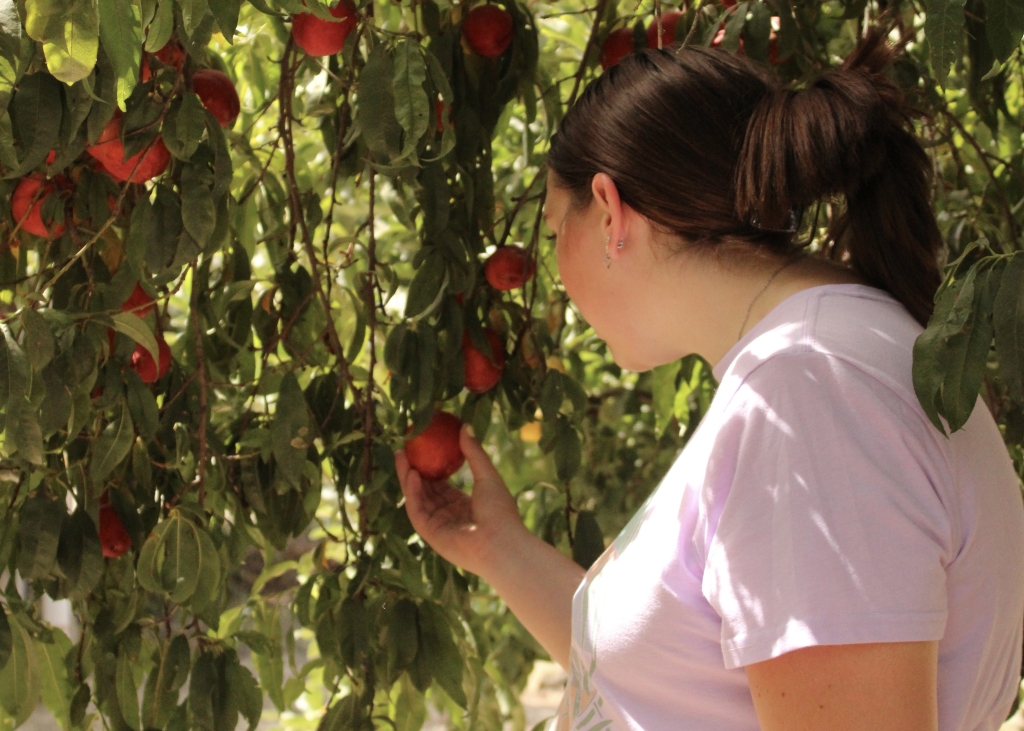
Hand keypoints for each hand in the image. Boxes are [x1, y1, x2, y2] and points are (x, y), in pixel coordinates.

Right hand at [395, 424, 526, 578]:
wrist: (501, 543)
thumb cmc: (500, 511)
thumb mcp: (488, 476)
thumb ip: (475, 453)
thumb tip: (465, 426)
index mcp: (464, 507)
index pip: (442, 486)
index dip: (430, 469)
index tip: (422, 449)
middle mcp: (449, 517)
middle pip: (426, 491)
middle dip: (413, 471)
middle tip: (404, 449)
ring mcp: (439, 527)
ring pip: (418, 499)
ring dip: (408, 478)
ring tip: (402, 456)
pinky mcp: (431, 535)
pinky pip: (418, 510)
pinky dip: (412, 493)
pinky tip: (412, 474)